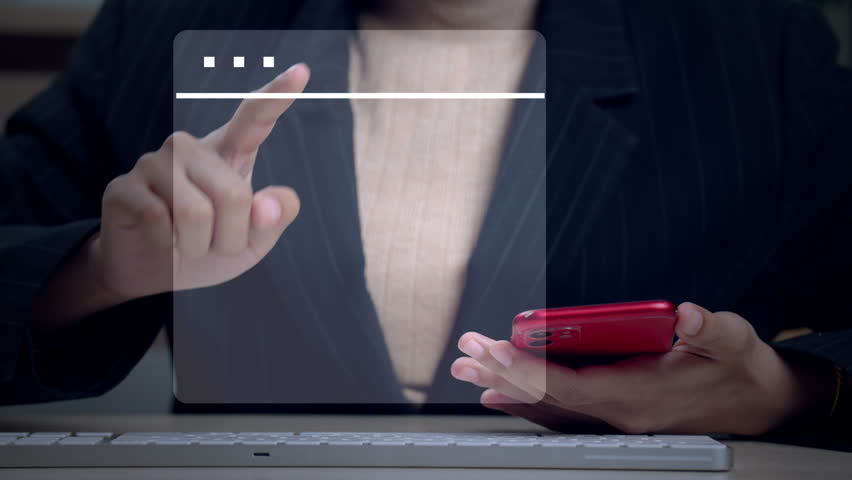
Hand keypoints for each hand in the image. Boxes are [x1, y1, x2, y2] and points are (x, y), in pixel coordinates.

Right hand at [96, 63, 309, 299]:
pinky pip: (159, 222)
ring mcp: (154, 162)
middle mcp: (191, 147)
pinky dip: (167, 246)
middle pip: (234, 196)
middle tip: (213, 246)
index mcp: (230, 153)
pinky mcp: (123, 186)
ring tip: (187, 245)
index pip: (255, 119)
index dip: (276, 96)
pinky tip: (160, 241)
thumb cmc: (210, 249)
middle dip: (231, 238)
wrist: (155, 275)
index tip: (302, 71)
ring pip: (196, 214)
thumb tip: (266, 205)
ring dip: (198, 246)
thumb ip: (274, 219)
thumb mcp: (255, 241)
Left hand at [452, 302, 829, 434]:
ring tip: (468, 368)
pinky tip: (500, 393)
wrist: (755, 403)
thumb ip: (709, 328)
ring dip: (506, 386)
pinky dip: (527, 400)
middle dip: (503, 373)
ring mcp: (613, 418)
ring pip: (549, 406)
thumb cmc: (738, 368)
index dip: (529, 371)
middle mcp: (618, 414)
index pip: (570, 387)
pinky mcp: (613, 413)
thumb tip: (688, 315)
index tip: (495, 349)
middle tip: (465, 351)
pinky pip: (560, 411)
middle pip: (548, 397)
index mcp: (639, 397)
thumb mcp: (733, 341)